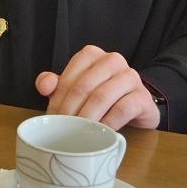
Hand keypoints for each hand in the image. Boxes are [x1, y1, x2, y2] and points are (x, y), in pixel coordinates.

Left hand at [35, 45, 159, 129]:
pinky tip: (101, 133)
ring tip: (79, 133)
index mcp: (92, 54)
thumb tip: (44, 87)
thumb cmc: (100, 95)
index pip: (69, 77)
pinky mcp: (143, 96)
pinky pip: (122, 110)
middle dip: (70, 111)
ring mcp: (130, 76)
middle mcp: (112, 60)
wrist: (135, 106)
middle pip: (84, 87)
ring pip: (102, 97)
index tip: (52, 119)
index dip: (58, 100)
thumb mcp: (74, 87)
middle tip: (63, 129)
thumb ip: (55, 84)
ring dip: (87, 118)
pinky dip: (108, 123)